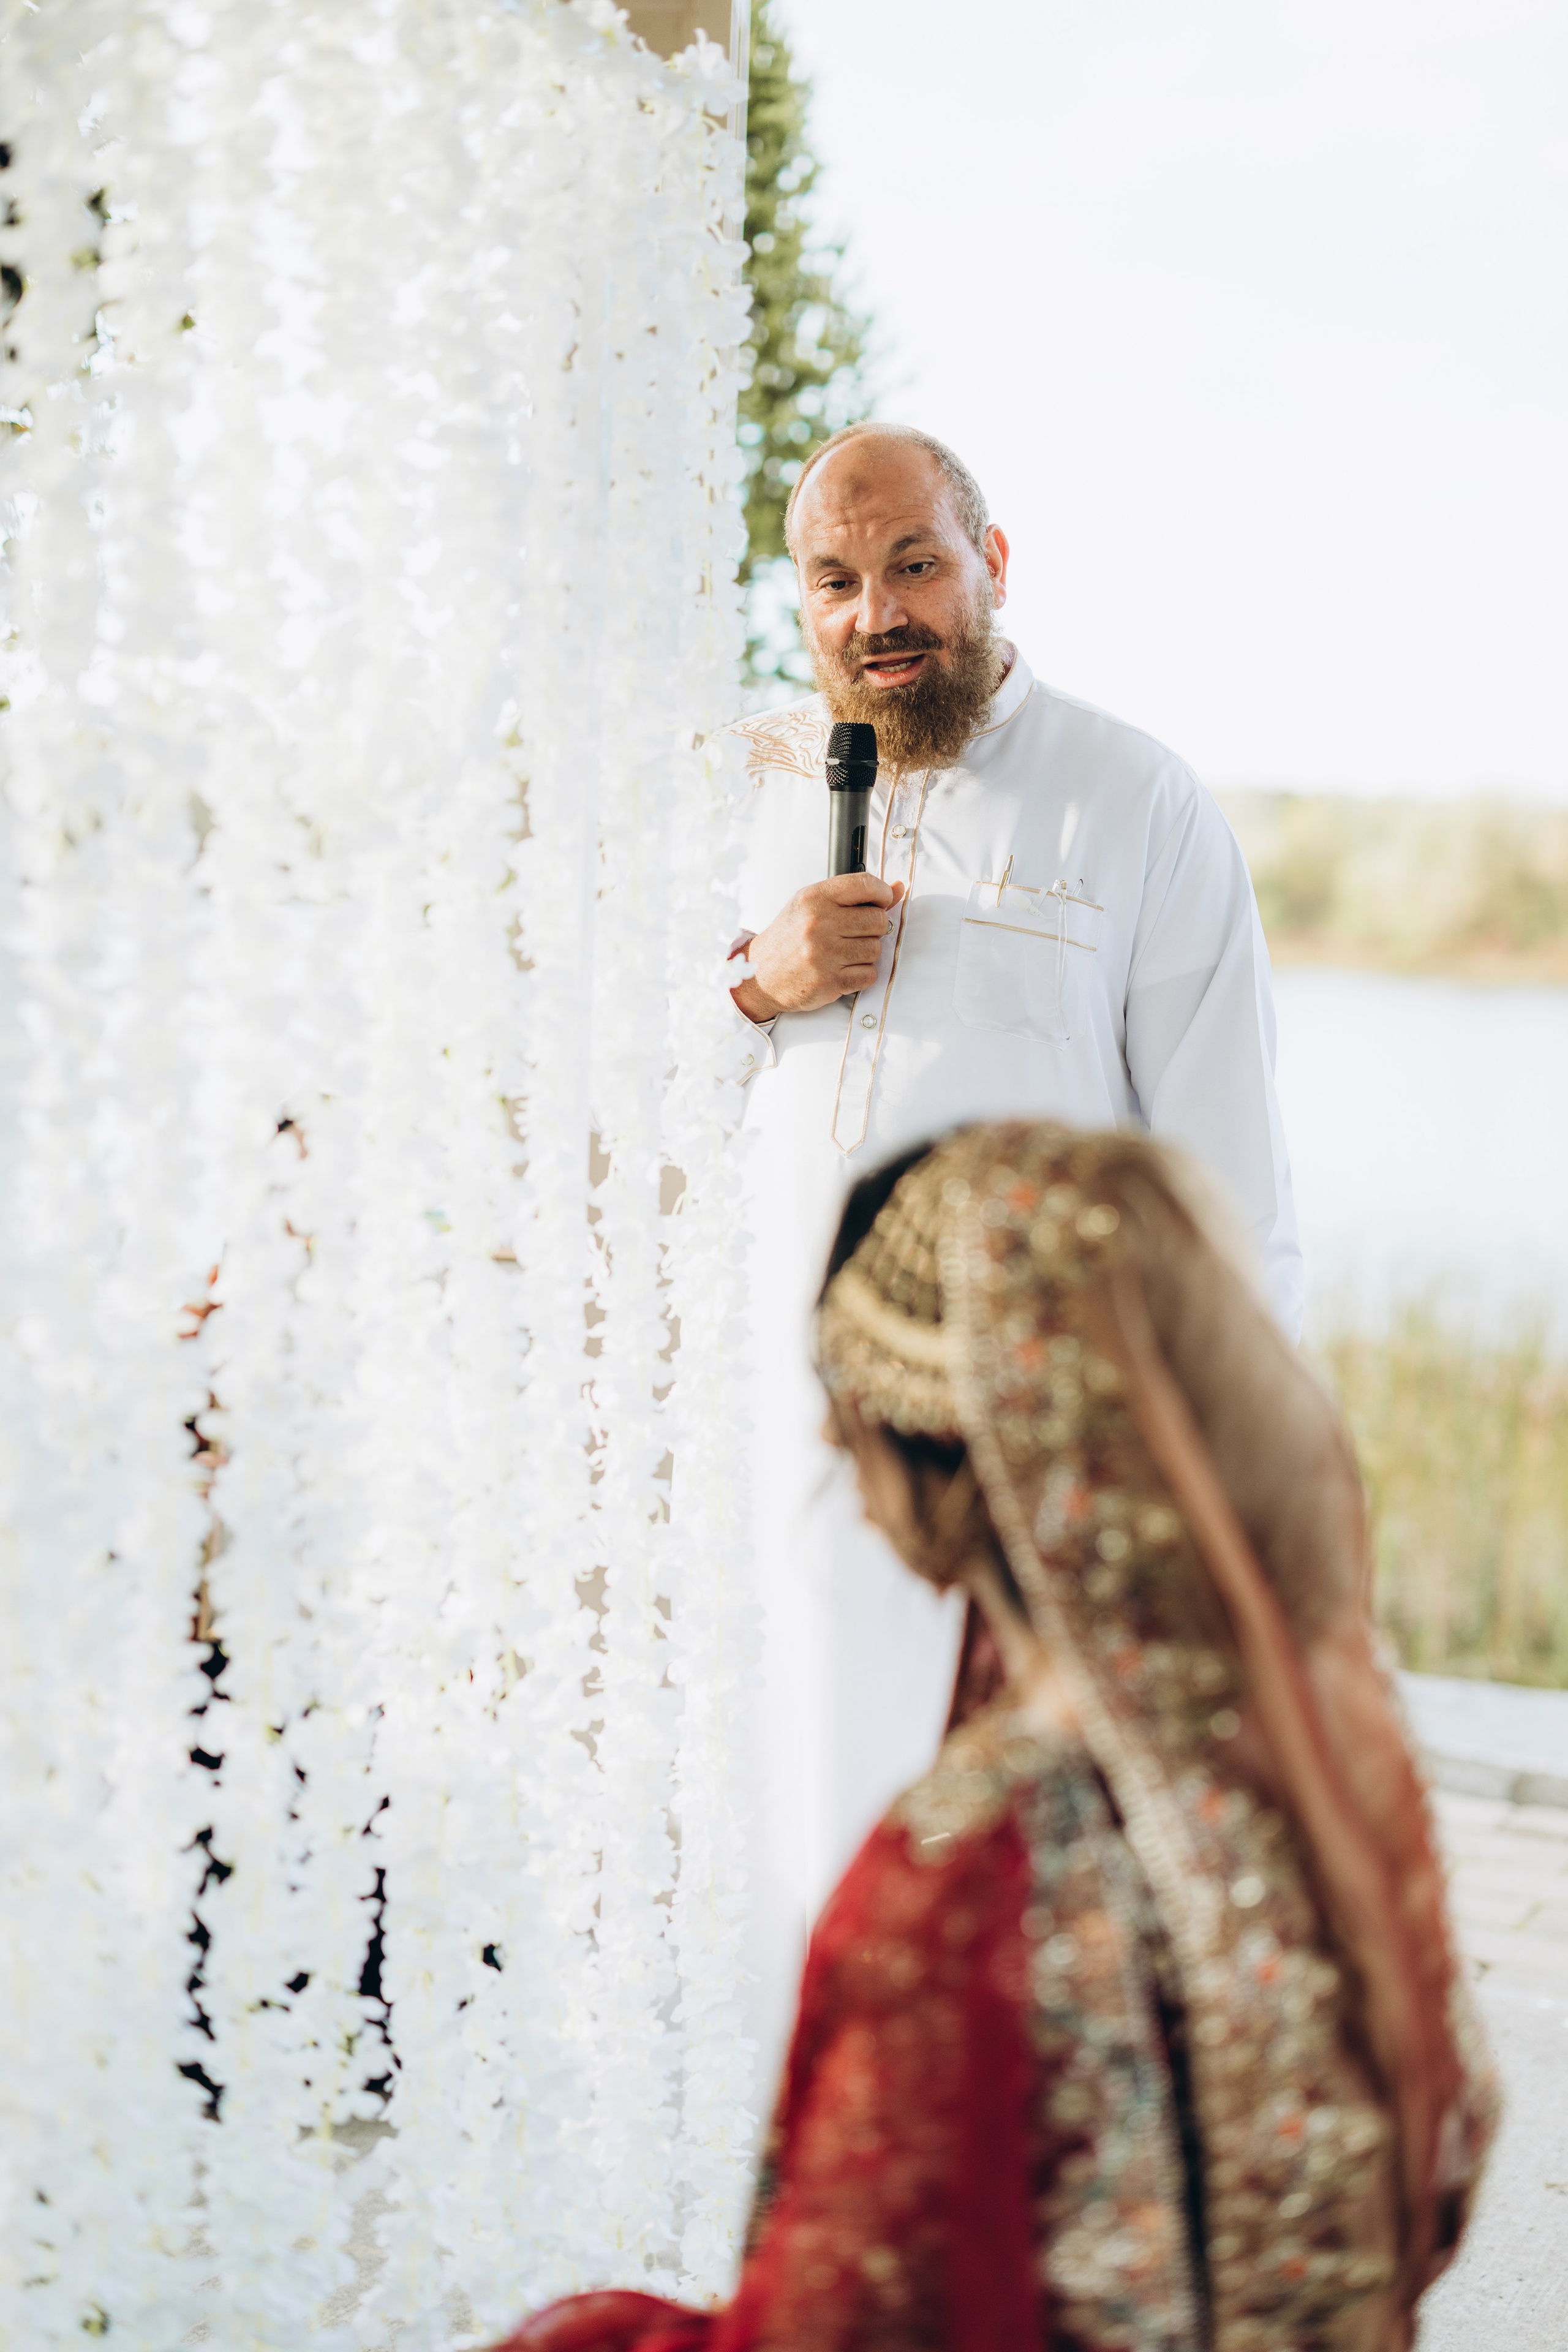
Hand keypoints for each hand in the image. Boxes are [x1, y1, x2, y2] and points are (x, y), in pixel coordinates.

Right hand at [733, 874, 905, 1020]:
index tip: (882, 901)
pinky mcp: (830, 982)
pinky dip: (861, 974)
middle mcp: (819, 924)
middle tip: (855, 933)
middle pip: (877, 920)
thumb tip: (899, 889)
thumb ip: (854, 896)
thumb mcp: (812, 906)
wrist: (760, 975)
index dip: (883, 893)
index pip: (865, 884)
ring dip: (866, 952)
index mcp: (814, 898)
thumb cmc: (789, 938)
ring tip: (844, 952)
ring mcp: (824, 954)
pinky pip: (869, 974)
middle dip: (873, 927)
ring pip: (876, 949)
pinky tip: (843, 969)